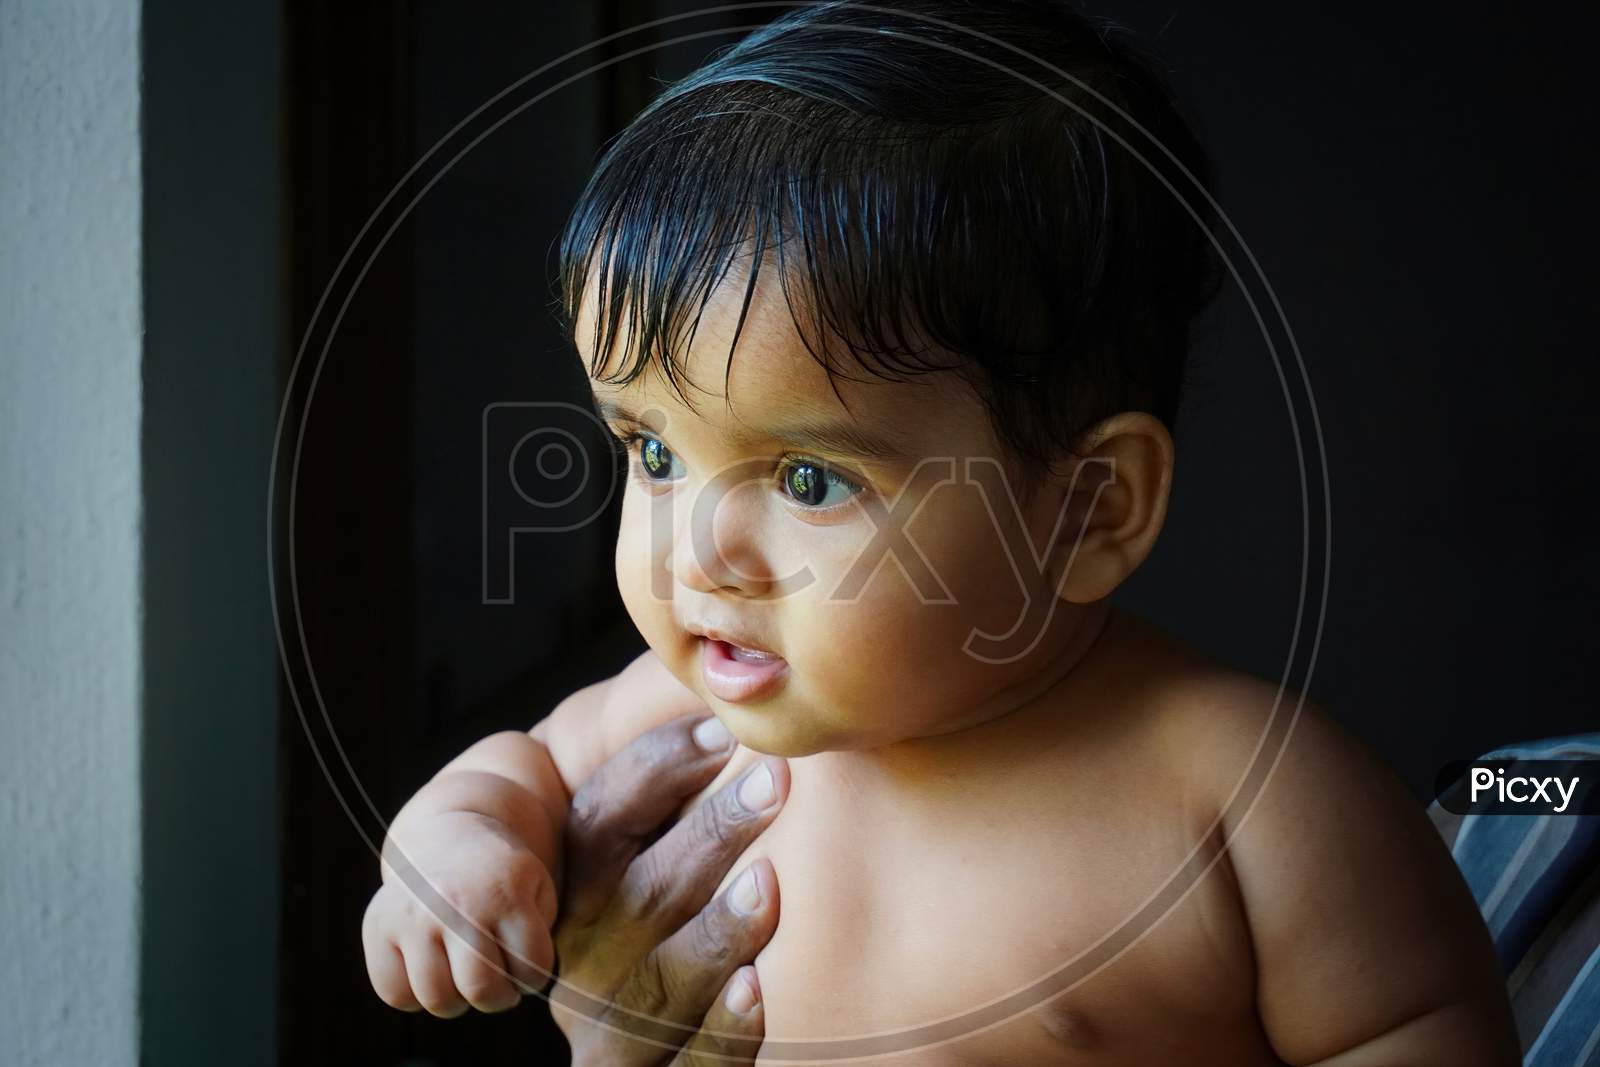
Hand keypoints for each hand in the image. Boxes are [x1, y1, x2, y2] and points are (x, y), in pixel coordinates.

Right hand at [362, 806, 557, 1016]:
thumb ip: (537, 939)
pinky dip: (414, 996)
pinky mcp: (378, 927)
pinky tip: (431, 970)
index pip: (529, 968)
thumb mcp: (537, 892)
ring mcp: (412, 916)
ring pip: (437, 999)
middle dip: (497, 997)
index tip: (525, 965)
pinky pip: (395, 994)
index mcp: (504, 894)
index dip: (533, 977)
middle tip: (496, 980)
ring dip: (457, 1000)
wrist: (449, 837)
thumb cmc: (500, 880)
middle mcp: (454, 904)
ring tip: (463, 975)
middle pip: (481, 990)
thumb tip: (516, 987)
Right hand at [550, 714, 788, 1065]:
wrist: (632, 1066)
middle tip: (776, 777)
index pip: (603, 819)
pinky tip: (758, 991)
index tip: (724, 728)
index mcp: (575, 894)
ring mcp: (615, 1028)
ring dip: (718, 928)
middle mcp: (583, 959)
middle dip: (709, 831)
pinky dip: (723, 1030)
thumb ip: (662, 814)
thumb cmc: (649, 947)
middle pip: (643, 889)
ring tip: (769, 880)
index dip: (658, 767)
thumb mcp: (631, 880)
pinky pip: (691, 1063)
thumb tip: (725, 706)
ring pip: (667, 977)